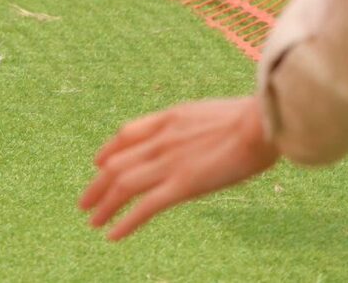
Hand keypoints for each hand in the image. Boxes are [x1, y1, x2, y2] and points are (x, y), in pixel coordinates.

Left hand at [79, 95, 278, 240]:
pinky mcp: (183, 185)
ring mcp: (170, 162)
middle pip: (116, 163)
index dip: (108, 150)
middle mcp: (162, 140)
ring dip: (104, 205)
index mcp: (170, 118)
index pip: (127, 133)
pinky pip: (145, 207)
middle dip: (97, 184)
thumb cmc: (254, 119)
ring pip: (123, 186)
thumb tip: (201, 138)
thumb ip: (197, 127)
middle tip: (84, 202)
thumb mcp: (215, 113)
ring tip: (92, 221)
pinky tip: (113, 235)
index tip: (98, 162)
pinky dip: (126, 222)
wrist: (263, 122)